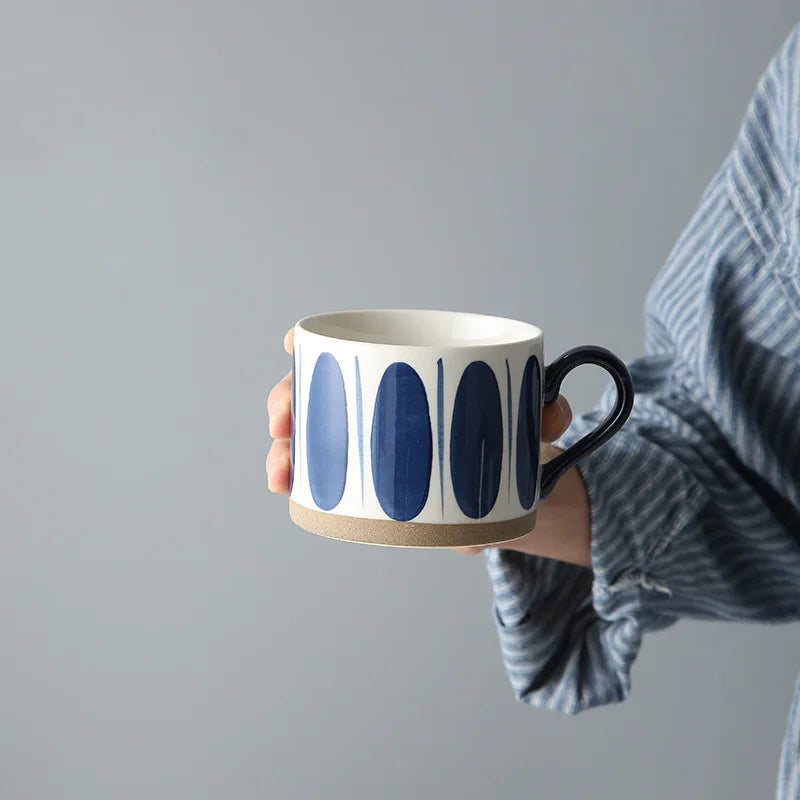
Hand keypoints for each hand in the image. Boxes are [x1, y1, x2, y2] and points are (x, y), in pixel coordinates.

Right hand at [267, 328, 590, 566]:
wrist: (515, 493)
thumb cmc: (511, 441)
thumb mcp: (528, 423)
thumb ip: (545, 414)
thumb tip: (549, 414)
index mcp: (410, 377)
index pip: (358, 348)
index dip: (319, 342)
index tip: (291, 342)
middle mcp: (381, 405)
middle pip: (320, 391)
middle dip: (289, 400)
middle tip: (282, 421)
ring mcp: (371, 445)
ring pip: (313, 438)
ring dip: (286, 450)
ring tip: (280, 472)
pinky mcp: (372, 487)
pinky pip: (328, 481)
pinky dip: (304, 485)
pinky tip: (291, 493)